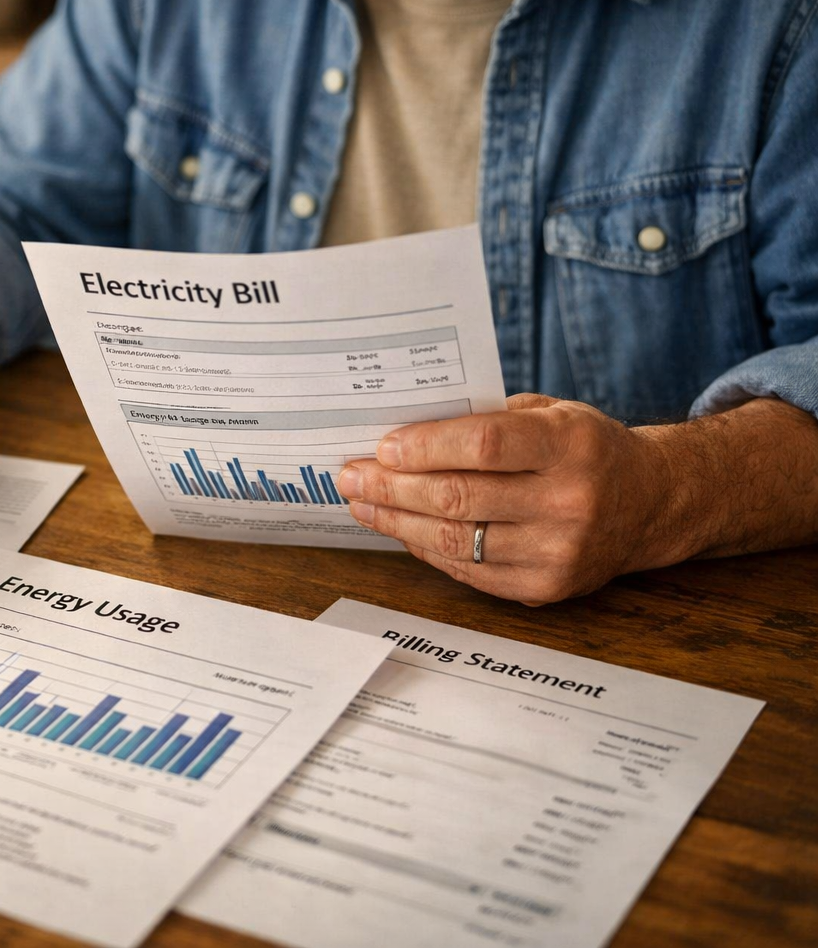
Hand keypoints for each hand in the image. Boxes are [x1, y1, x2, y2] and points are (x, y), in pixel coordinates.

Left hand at [335, 394, 679, 604]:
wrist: (650, 503)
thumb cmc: (585, 449)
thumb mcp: (552, 414)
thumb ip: (489, 419)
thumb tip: (405, 430)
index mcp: (571, 444)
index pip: (483, 444)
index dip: (425, 446)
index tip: (382, 446)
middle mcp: (570, 501)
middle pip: (459, 497)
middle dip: (393, 486)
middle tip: (351, 475)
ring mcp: (560, 551)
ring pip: (456, 540)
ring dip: (397, 521)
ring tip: (363, 503)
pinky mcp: (547, 588)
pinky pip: (468, 571)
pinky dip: (426, 549)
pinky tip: (400, 529)